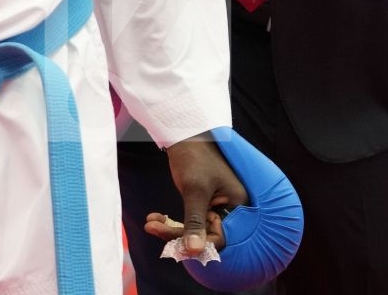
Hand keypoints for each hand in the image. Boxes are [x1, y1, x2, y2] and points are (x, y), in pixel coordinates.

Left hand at [147, 135, 250, 256]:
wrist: (184, 135)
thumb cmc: (194, 158)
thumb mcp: (194, 191)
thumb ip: (194, 222)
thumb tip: (194, 251)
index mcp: (237, 204)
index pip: (220, 237)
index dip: (197, 242)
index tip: (172, 244)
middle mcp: (231, 208)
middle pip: (205, 235)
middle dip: (177, 234)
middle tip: (152, 228)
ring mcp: (217, 206)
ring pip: (194, 229)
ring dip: (170, 228)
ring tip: (150, 223)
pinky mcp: (204, 204)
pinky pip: (190, 221)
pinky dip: (172, 222)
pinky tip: (154, 219)